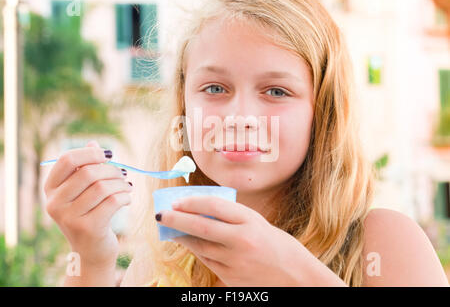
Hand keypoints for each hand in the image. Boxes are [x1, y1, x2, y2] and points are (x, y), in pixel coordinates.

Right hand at [44, 140, 132, 267]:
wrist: (91, 251)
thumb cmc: (89, 215)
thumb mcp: (83, 192)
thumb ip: (86, 167)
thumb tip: (94, 143)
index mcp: (51, 189)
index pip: (67, 159)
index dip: (90, 152)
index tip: (107, 155)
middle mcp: (55, 203)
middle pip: (88, 172)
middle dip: (111, 170)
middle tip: (123, 174)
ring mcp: (69, 218)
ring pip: (102, 187)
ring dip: (121, 183)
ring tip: (127, 187)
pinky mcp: (88, 228)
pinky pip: (113, 202)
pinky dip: (125, 197)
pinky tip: (127, 199)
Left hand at [155, 196, 309, 286]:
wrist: (295, 276)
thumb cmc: (275, 244)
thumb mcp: (257, 223)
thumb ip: (231, 217)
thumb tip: (199, 211)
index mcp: (251, 221)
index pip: (214, 206)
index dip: (192, 202)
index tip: (177, 200)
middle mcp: (242, 241)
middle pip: (201, 227)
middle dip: (177, 219)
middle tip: (161, 214)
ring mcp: (235, 261)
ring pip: (200, 246)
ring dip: (183, 237)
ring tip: (172, 229)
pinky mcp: (231, 278)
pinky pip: (207, 261)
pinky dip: (197, 251)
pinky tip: (190, 244)